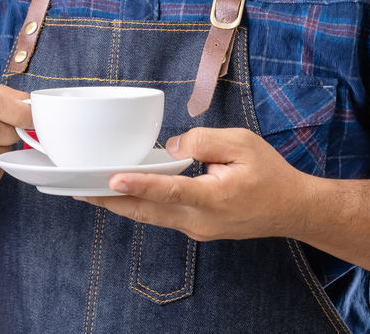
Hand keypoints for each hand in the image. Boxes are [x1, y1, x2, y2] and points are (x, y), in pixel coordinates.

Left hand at [74, 126, 312, 241]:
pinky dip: (138, 207)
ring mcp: (197, 229)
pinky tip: (120, 197)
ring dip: (118, 206)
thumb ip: (204, 141)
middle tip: (78, 190)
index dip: (139, 184)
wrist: (292, 209)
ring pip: (150, 217)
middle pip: (147, 211)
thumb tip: (171, 148)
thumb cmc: (270, 174)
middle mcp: (201, 219)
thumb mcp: (242, 142)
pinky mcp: (196, 229)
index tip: (112, 179)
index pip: (170, 190)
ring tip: (87, 194)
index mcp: (215, 197)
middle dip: (110, 202)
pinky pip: (161, 217)